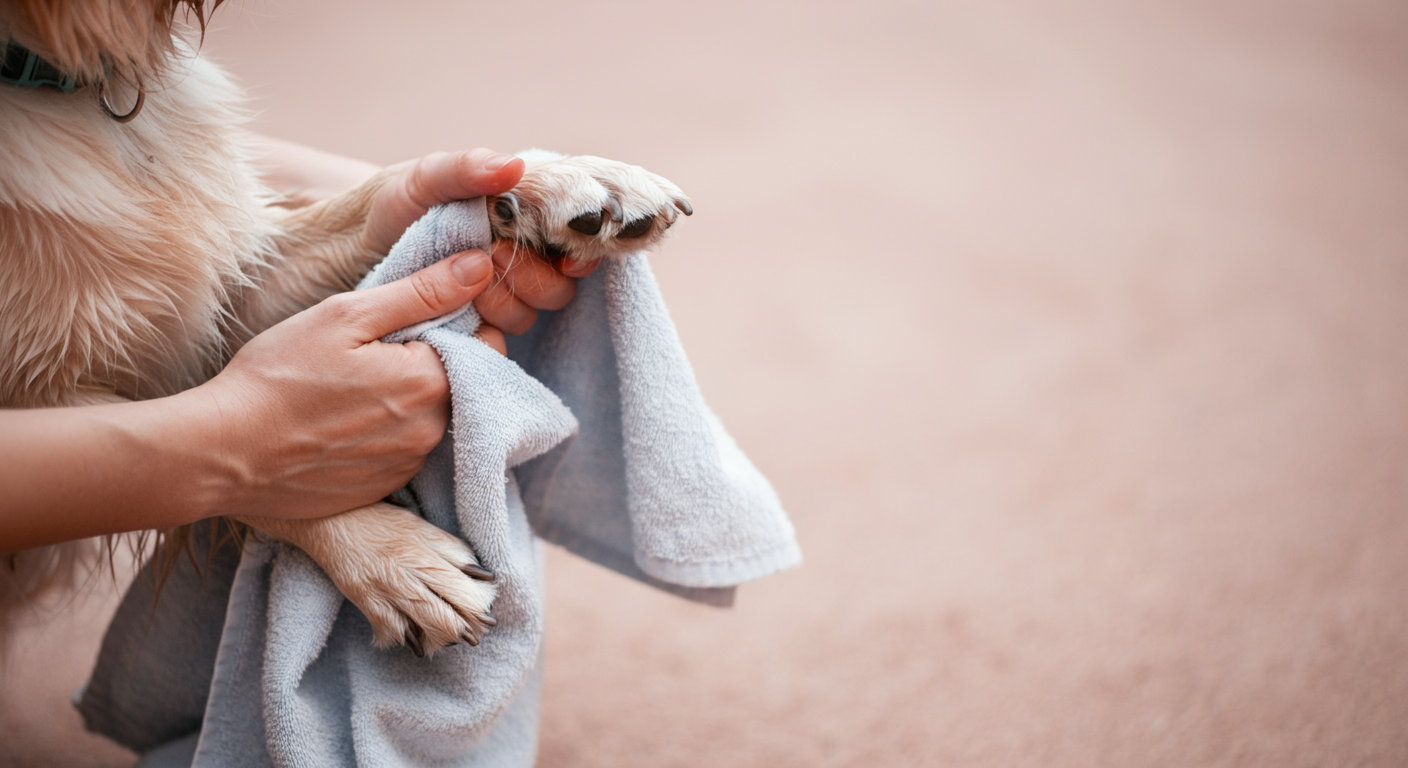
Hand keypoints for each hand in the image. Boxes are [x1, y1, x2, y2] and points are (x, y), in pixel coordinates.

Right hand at [198, 250, 494, 520]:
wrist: (225, 453)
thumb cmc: (279, 376)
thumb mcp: (347, 316)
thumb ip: (422, 291)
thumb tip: (481, 266)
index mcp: (432, 382)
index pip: (486, 343)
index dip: (458, 322)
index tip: (416, 315)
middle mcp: (434, 430)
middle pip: (463, 380)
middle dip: (434, 358)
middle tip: (377, 348)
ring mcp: (411, 464)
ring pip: (436, 415)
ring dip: (412, 397)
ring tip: (355, 385)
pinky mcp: (387, 487)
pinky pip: (408, 448)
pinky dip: (390, 431)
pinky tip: (346, 420)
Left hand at [360, 149, 598, 345]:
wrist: (340, 257)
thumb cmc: (383, 209)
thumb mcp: (421, 180)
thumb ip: (466, 169)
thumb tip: (516, 166)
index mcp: (517, 214)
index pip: (576, 235)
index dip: (581, 252)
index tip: (565, 260)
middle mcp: (516, 255)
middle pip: (562, 283)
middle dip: (532, 276)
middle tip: (490, 257)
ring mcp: (496, 294)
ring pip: (533, 313)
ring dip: (504, 302)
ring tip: (463, 285)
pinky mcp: (475, 326)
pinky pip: (501, 340)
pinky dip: (484, 328)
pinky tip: (459, 313)